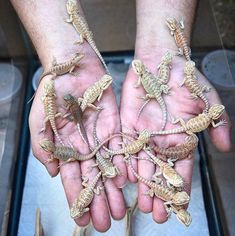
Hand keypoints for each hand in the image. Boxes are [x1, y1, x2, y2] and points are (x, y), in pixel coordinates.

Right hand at [29, 43, 126, 231]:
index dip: (77, 198)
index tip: (83, 218)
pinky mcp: (114, 126)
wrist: (72, 68)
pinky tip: (125, 181)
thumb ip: (43, 148)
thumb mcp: (40, 121)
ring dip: (113, 189)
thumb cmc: (52, 92)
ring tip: (119, 209)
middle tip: (107, 222)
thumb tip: (51, 173)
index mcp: (66, 148)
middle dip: (99, 201)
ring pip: (108, 168)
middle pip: (93, 178)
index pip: (72, 179)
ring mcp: (100, 137)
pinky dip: (123, 164)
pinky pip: (119, 148)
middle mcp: (85, 146)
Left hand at [120, 49, 230, 222]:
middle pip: (160, 172)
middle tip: (157, 214)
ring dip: (142, 184)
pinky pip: (125, 146)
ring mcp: (143, 134)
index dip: (180, 186)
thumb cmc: (186, 79)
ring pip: (142, 164)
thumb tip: (226, 147)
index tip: (178, 205)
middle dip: (159, 192)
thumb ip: (217, 123)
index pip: (181, 168)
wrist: (162, 61)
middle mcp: (161, 140)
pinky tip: (125, 178)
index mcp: (180, 138)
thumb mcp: (207, 100)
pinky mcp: (127, 125)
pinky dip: (125, 162)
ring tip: (141, 204)